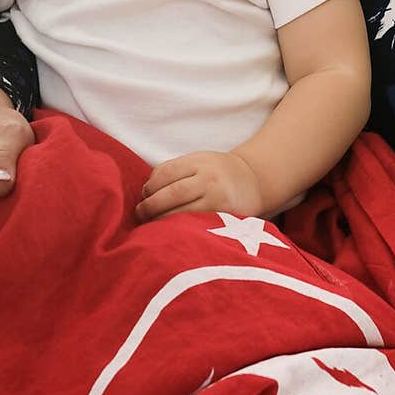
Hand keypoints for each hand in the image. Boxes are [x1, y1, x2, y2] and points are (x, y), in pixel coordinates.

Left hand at [135, 151, 262, 221]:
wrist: (253, 182)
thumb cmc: (216, 172)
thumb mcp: (198, 161)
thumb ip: (173, 171)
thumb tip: (145, 192)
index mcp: (200, 162)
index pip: (166, 173)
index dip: (150, 186)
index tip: (143, 195)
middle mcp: (210, 179)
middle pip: (172, 194)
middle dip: (151, 206)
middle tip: (141, 213)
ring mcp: (218, 200)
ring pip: (182, 213)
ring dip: (161, 221)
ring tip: (152, 225)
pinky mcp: (224, 219)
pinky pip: (196, 226)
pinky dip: (180, 230)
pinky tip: (172, 232)